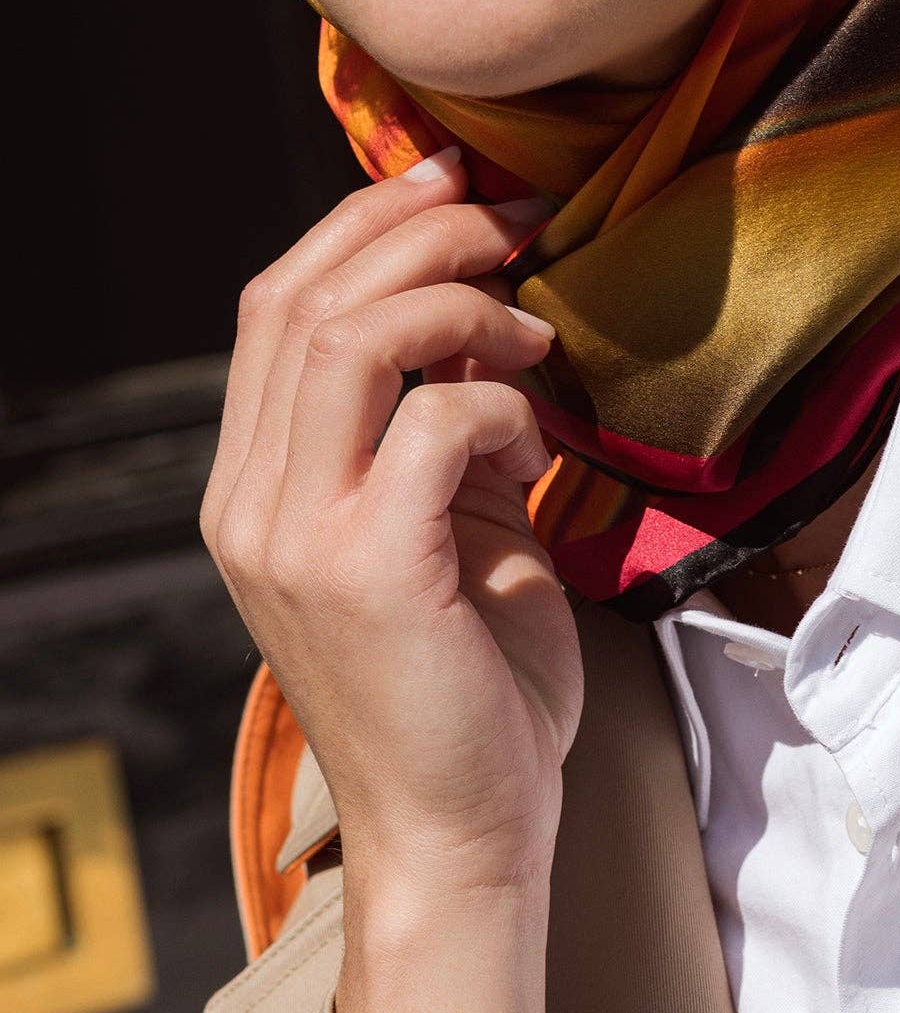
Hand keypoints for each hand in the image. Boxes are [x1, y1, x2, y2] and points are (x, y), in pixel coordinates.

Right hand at [200, 145, 578, 897]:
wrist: (465, 833)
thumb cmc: (471, 683)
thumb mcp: (442, 527)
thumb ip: (437, 427)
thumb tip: (485, 317)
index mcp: (255, 488)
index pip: (274, 307)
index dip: (361, 223)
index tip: (450, 179)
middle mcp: (250, 505)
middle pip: (302, 300)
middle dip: (414, 228)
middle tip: (511, 216)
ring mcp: (297, 538)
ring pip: (348, 339)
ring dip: (456, 300)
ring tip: (530, 324)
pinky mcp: (367, 570)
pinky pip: (433, 420)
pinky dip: (496, 400)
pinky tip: (536, 433)